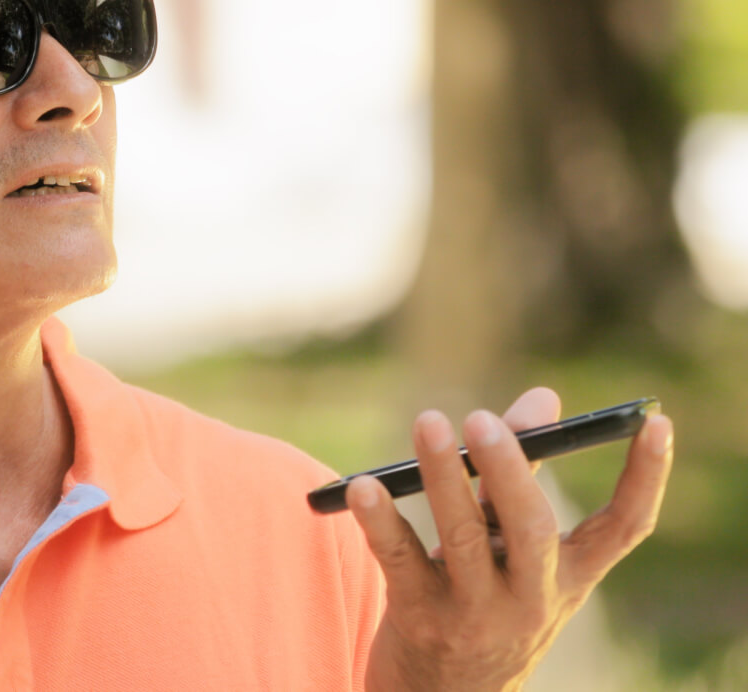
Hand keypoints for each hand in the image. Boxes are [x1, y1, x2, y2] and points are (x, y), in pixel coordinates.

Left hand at [348, 388, 672, 691]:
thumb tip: (542, 399)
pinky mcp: (422, 619)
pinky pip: (400, 562)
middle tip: (482, 419)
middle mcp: (532, 598)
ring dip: (443, 477)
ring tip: (429, 423)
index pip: (625, 527)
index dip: (647, 476)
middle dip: (509, 471)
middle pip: (533, 529)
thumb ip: (519, 473)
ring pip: (463, 538)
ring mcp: (477, 613)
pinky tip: (361, 486)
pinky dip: (379, 521)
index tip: (656, 422)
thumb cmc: (483, 598)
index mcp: (570, 575)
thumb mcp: (514, 550)